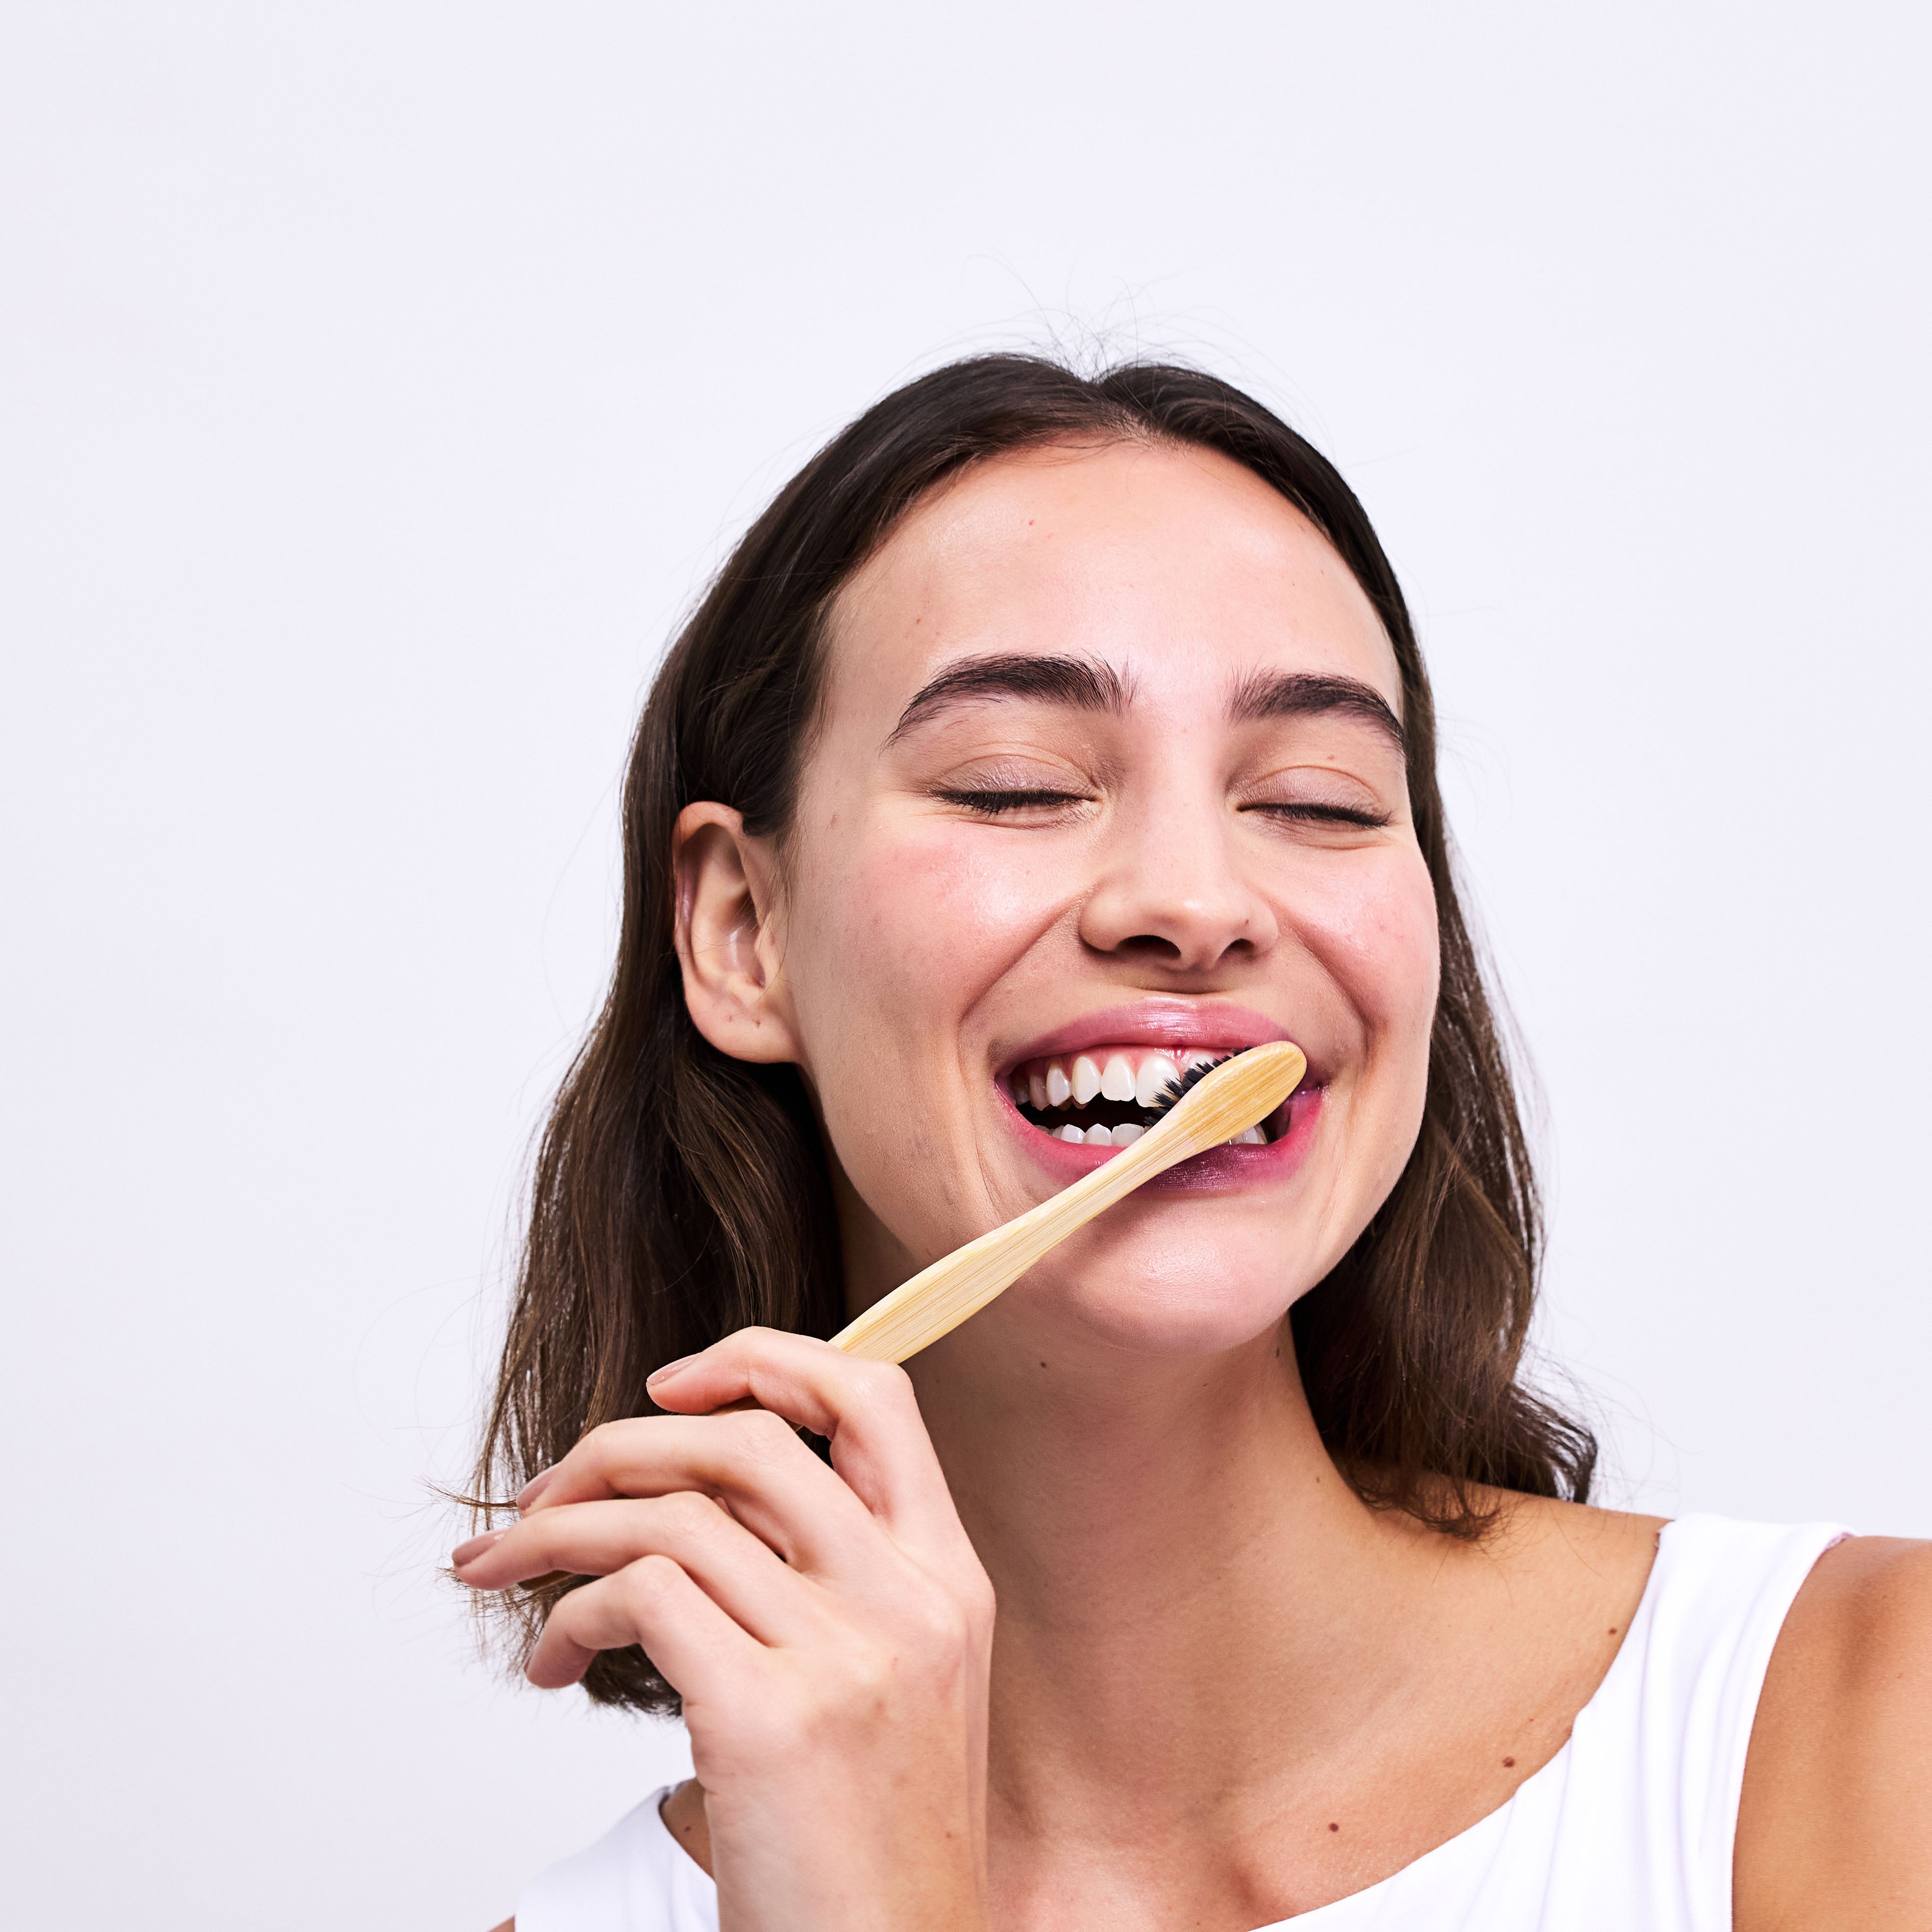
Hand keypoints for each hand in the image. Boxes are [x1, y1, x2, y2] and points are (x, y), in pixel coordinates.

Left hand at [454, 1328, 994, 1931]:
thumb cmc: (874, 1850)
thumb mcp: (900, 1690)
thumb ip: (834, 1584)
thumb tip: (706, 1505)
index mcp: (947, 1579)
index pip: (874, 1397)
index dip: (766, 1362)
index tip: (675, 1386)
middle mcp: (908, 1597)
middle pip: (747, 1441)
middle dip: (619, 1444)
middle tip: (545, 1491)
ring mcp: (845, 1653)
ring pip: (673, 1514)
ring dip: (560, 1529)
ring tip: (504, 1570)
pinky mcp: (769, 1719)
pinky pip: (640, 1598)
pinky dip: (568, 1613)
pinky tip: (549, 1661)